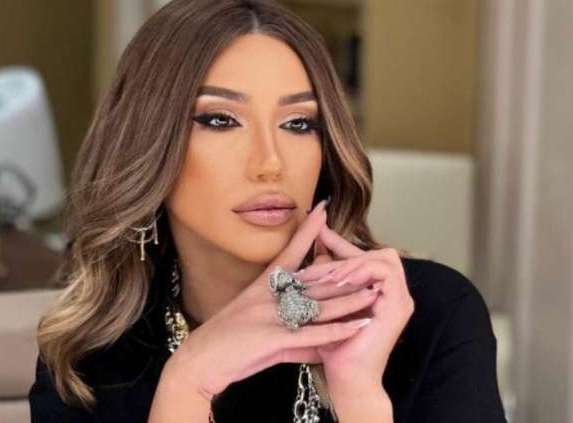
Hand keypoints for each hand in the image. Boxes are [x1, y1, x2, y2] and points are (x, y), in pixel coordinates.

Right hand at [167, 199, 375, 401]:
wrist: (197, 362)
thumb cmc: (224, 343)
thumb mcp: (255, 326)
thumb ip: (288, 327)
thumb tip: (314, 333)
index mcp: (263, 287)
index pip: (290, 253)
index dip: (307, 232)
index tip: (322, 210)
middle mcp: (269, 297)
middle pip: (314, 280)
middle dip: (345, 271)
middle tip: (371, 261)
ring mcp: (271, 316)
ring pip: (319, 305)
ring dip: (349, 299)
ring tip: (375, 291)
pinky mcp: (271, 339)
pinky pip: (310, 335)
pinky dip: (335, 332)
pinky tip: (356, 328)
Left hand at [295, 225, 414, 390]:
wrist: (347, 379)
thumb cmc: (335, 347)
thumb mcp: (326, 304)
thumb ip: (328, 278)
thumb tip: (319, 250)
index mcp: (379, 292)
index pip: (364, 258)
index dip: (341, 245)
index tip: (319, 233)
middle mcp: (392, 293)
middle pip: (377, 253)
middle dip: (345, 252)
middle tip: (319, 254)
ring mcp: (399, 299)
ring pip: (384, 258)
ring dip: (355, 262)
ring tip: (331, 274)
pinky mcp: (398, 306)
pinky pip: (386, 273)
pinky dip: (363, 271)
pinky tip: (340, 280)